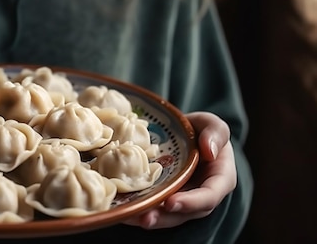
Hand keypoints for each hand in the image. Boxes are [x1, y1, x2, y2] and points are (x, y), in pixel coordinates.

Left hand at [122, 111, 236, 228]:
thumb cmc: (202, 130)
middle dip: (164, 217)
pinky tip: (123, 211)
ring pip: (167, 215)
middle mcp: (201, 196)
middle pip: (185, 213)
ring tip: (130, 217)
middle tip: (145, 218)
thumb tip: (210, 151)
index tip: (171, 202)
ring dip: (149, 218)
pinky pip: (153, 208)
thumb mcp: (212, 124)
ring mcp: (182, 199)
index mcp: (219, 179)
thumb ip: (216, 133)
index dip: (191, 202)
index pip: (209, 196)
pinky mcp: (164, 198)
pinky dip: (138, 211)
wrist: (184, 134)